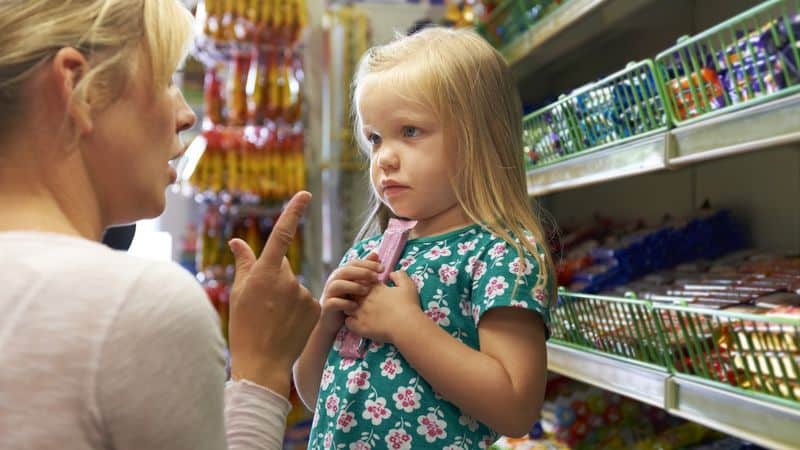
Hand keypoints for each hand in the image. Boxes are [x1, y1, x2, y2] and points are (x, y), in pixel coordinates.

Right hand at [227, 191, 319, 396]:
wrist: (263, 363)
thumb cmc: (244, 327)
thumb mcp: (238, 293)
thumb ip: (243, 264)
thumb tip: (236, 240)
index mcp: (264, 274)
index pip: (281, 235)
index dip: (294, 212)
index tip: (305, 194)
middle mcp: (287, 280)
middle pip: (282, 267)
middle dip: (273, 278)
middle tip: (262, 304)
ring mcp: (303, 295)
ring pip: (294, 286)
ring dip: (285, 297)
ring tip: (273, 320)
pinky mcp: (316, 308)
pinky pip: (306, 301)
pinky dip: (298, 310)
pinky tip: (287, 326)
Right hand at [319, 252, 381, 334]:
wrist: (333, 321)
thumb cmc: (349, 300)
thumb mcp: (358, 284)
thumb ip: (365, 269)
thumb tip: (376, 254)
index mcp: (342, 273)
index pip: (355, 263)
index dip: (368, 264)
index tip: (382, 268)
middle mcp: (334, 280)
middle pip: (346, 271)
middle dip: (362, 272)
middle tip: (376, 277)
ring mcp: (329, 293)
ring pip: (338, 284)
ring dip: (353, 286)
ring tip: (366, 291)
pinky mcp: (327, 306)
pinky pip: (333, 302)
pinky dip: (345, 303)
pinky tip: (355, 306)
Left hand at [345, 270, 422, 343]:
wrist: (406, 325)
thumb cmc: (408, 305)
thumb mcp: (408, 285)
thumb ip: (399, 276)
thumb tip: (392, 273)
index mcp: (375, 289)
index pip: (362, 281)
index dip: (364, 284)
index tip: (369, 289)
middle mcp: (365, 299)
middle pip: (352, 293)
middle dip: (355, 295)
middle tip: (362, 299)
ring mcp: (361, 313)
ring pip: (347, 306)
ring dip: (350, 307)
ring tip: (358, 311)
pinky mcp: (360, 326)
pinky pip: (348, 322)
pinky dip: (350, 322)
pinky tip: (357, 322)